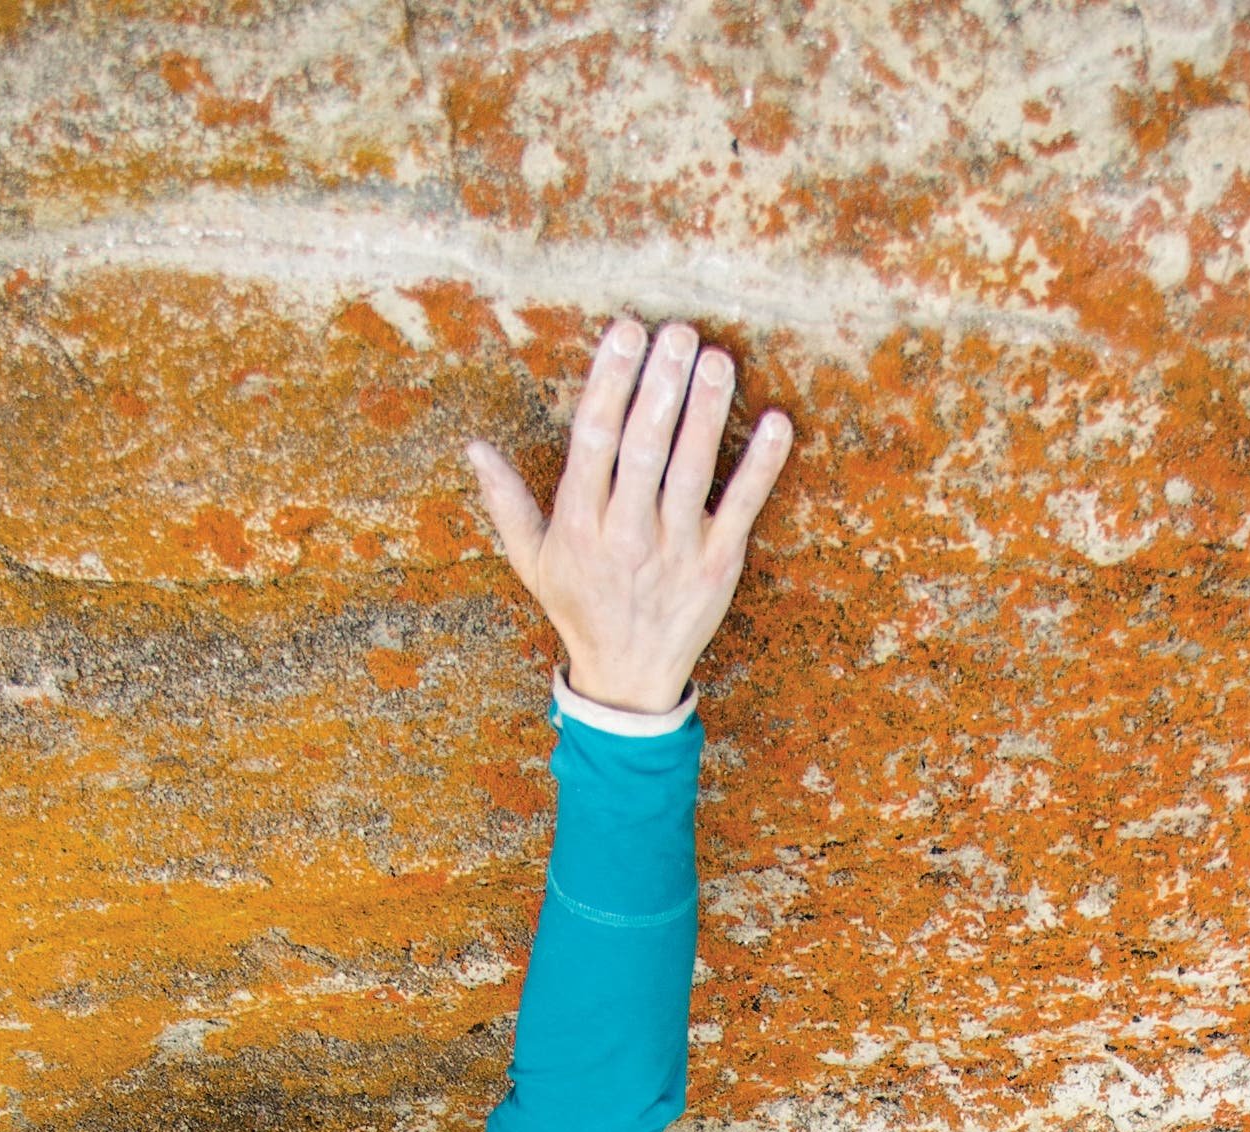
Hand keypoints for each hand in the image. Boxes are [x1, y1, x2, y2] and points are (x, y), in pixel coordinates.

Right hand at [466, 315, 792, 713]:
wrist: (628, 680)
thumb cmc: (581, 609)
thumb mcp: (534, 561)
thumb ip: (507, 502)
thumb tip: (473, 448)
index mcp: (581, 523)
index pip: (595, 439)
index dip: (611, 382)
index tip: (626, 332)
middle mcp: (627, 534)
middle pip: (644, 447)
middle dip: (660, 386)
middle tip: (676, 332)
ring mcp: (676, 550)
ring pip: (691, 470)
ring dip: (706, 412)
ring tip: (716, 360)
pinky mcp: (718, 566)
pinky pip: (742, 508)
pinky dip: (761, 466)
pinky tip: (776, 423)